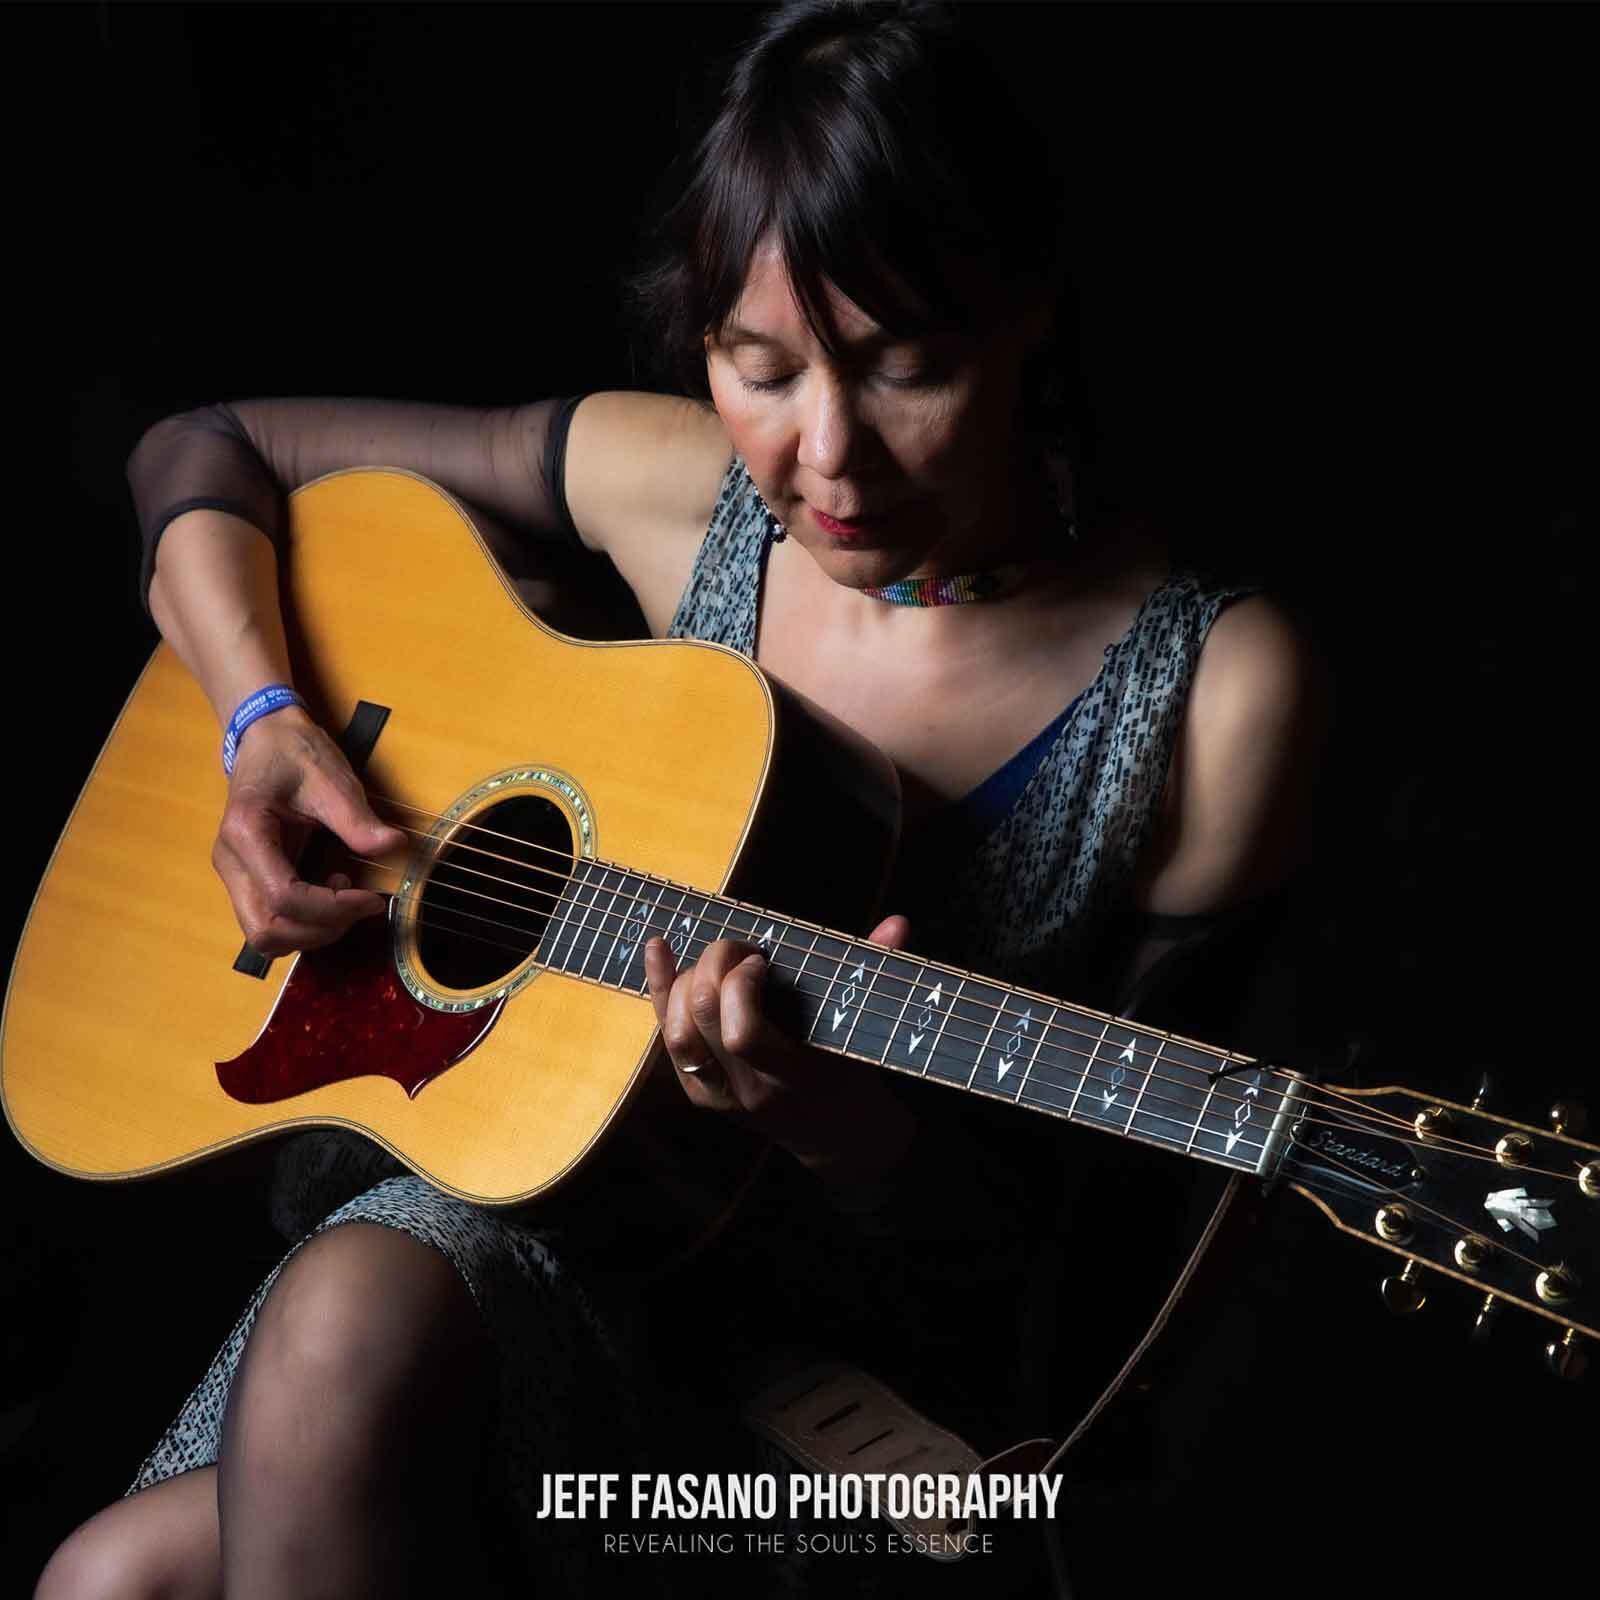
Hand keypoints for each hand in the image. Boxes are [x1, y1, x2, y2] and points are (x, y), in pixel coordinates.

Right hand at [212, 707, 406, 955]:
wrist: (266, 737)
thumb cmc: (294, 754)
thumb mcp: (332, 781)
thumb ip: (359, 821)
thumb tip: (395, 847)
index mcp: (246, 833)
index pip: (283, 897)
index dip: (332, 909)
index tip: (372, 899)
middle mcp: (231, 862)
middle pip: (266, 930)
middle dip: (320, 929)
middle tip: (358, 904)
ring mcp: (234, 874)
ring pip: (265, 934)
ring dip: (311, 929)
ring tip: (343, 894)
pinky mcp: (248, 879)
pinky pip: (271, 919)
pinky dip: (304, 921)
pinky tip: (329, 891)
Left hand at [644, 913, 917, 1185]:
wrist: (838, 1140)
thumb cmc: (854, 1074)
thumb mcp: (863, 1030)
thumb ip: (877, 971)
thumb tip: (898, 922)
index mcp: (790, 1076)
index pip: (743, 1033)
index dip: (740, 986)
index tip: (762, 961)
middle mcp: (745, 1091)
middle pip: (702, 1020)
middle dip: (714, 967)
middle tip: (741, 950)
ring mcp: (715, 1095)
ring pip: (674, 1031)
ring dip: (686, 980)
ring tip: (717, 961)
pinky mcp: (697, 1092)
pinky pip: (666, 1038)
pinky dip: (658, 988)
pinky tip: (657, 947)